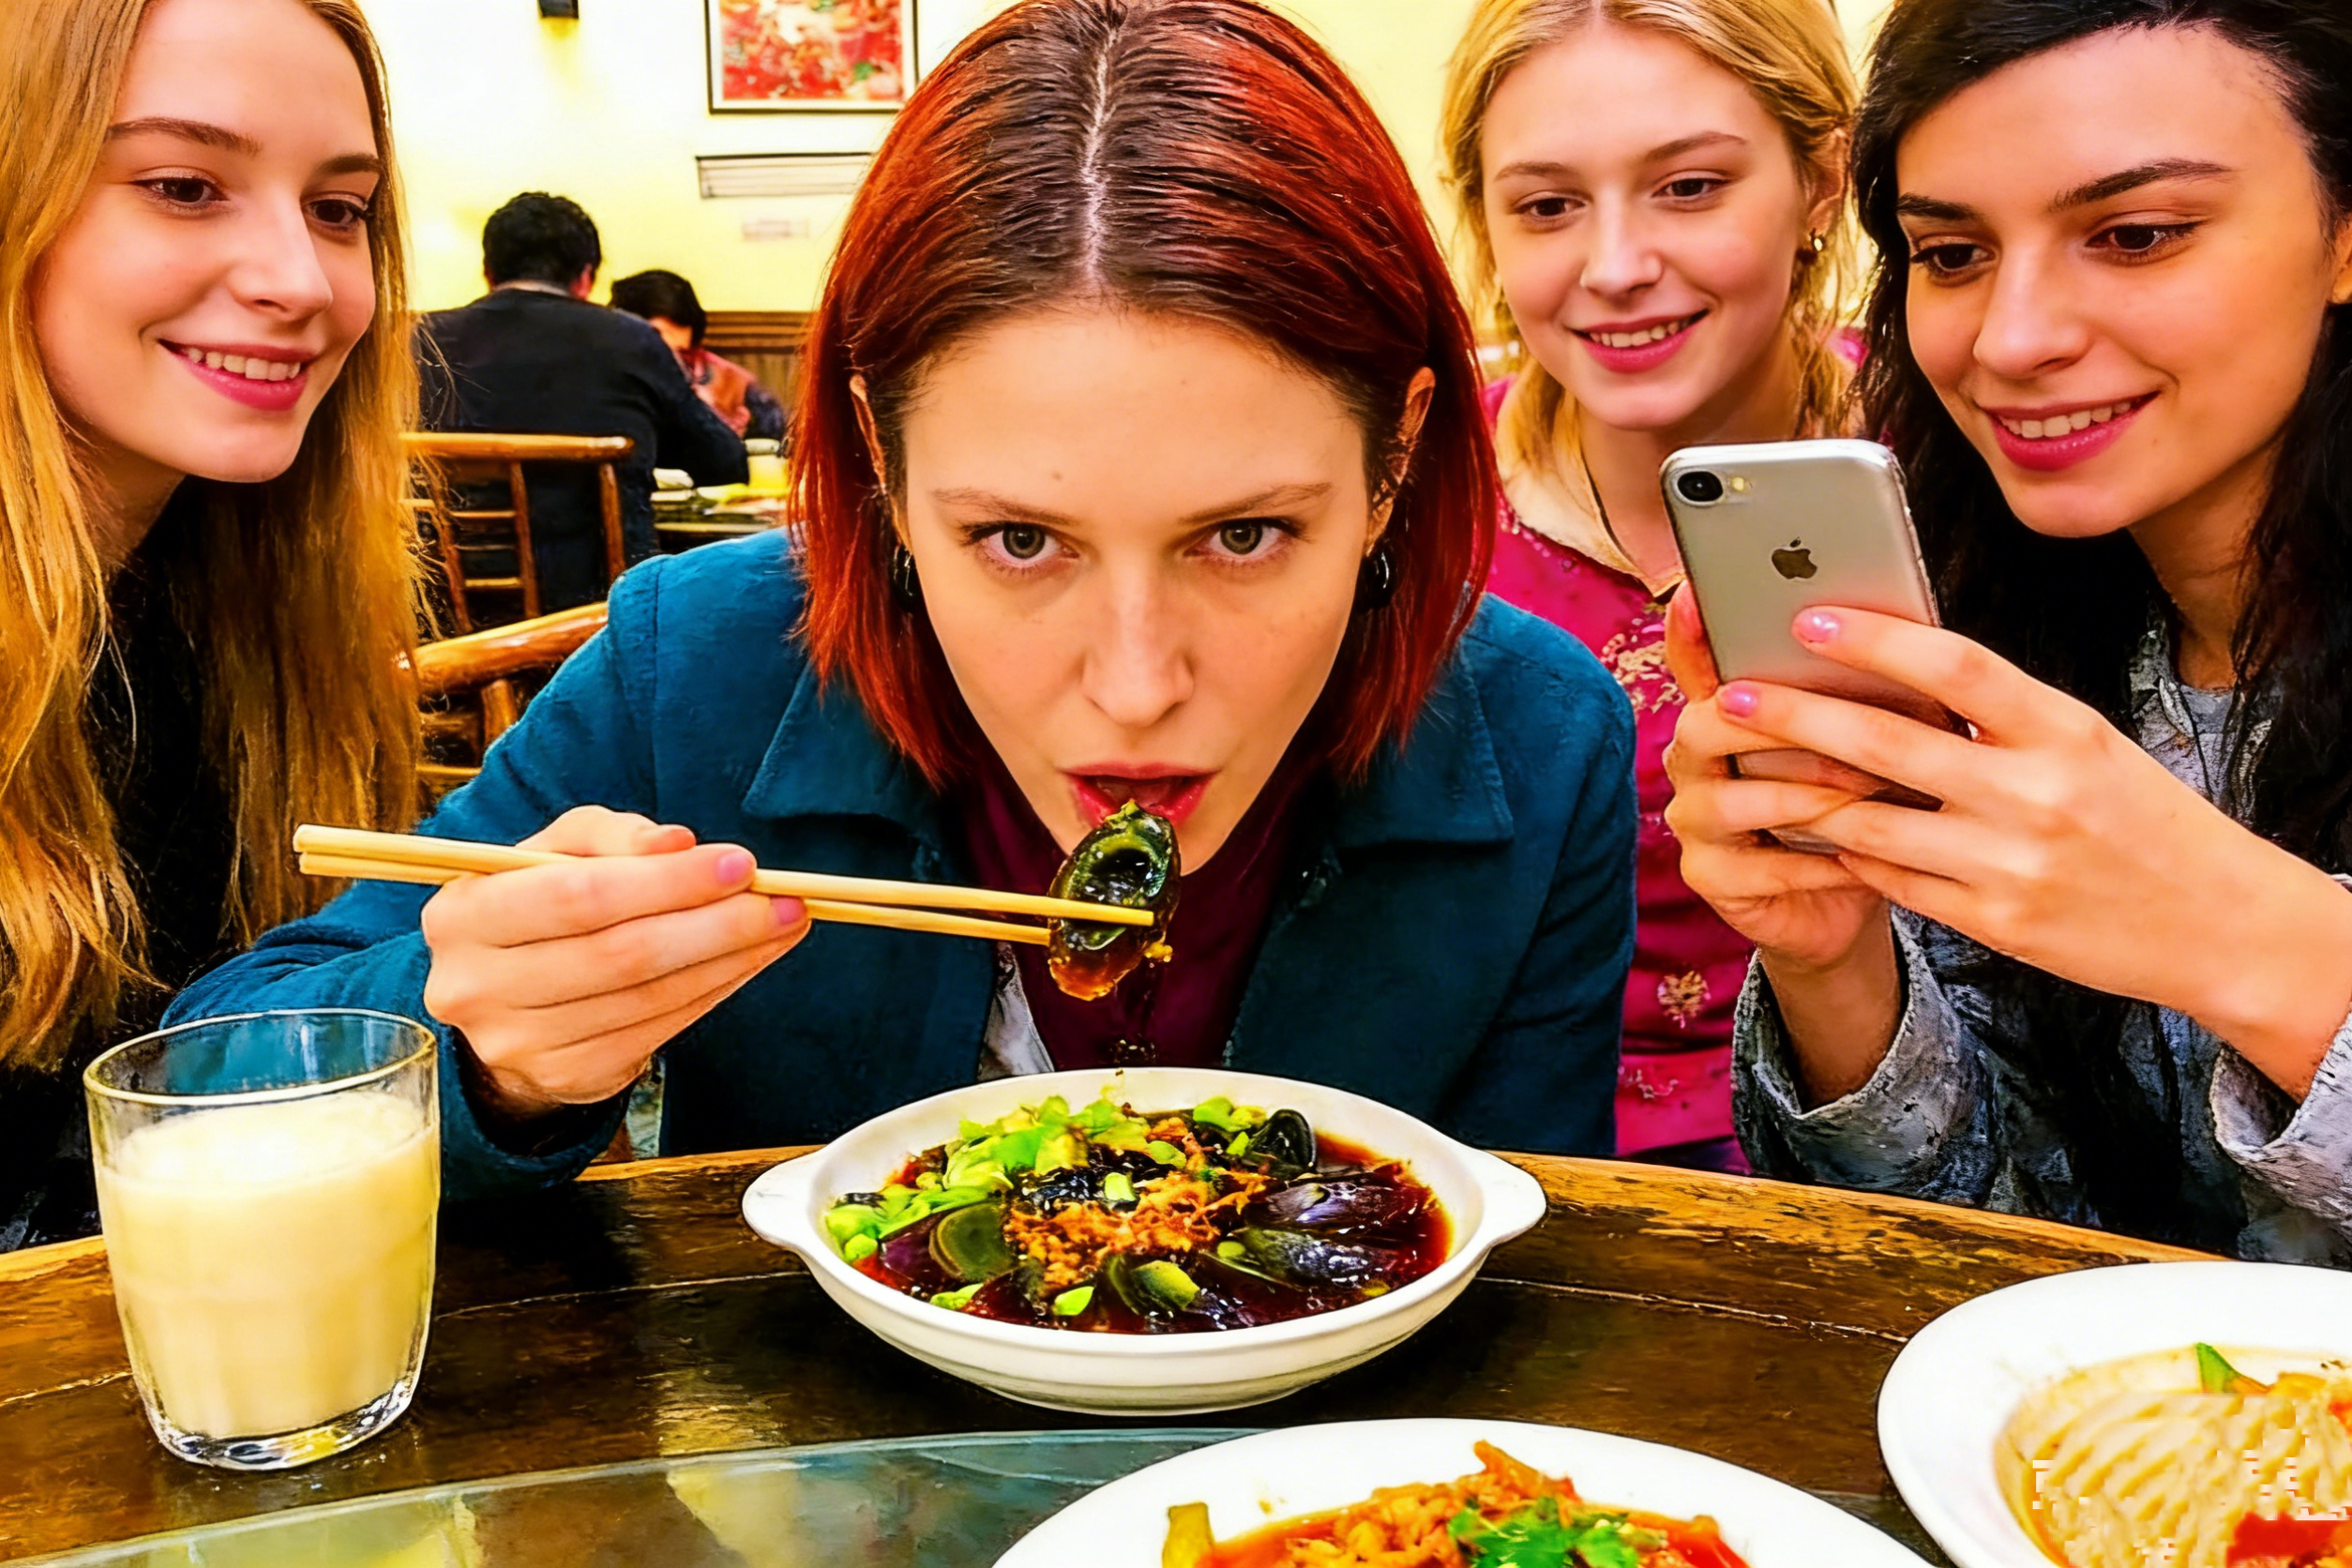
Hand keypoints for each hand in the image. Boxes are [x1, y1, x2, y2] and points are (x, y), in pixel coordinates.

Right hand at [420, 806, 809, 1118]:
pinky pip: (657, 1032)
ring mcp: (518, 1043)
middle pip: (620, 954)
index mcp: (462, 915)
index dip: (665, 882)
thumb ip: (609, 835)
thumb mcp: (553, 852)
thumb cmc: (537, 907)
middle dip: (715, 924)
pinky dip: (714, 992)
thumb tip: (677, 843)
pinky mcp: (565, 1077)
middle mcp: (476, 986)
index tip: (738, 864)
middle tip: (780, 900)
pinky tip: (748, 962)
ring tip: (782, 926)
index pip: (576, 896)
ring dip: (730, 960)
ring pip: (648, 998)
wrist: (504, 999)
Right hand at [1660, 588, 1887, 970]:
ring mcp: (1694, 818)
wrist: (1858, 890)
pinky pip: (1755, 866)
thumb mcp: (1874, 735)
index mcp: (1726, 709)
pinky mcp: (1708, 876)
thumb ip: (1863, 690)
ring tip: (1867, 795)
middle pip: (1704, 724)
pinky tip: (1860, 859)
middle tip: (1846, 726)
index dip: (1688, 628)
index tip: (1698, 592)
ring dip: (1806, 797)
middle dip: (1777, 724)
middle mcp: (1694, 759)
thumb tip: (1900, 632)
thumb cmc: (1868, 797)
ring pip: (1730, 799)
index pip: (1694, 658)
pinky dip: (1814, 862)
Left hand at [1724, 607, 2351, 1093]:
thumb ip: (2000, 712)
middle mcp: (2035, 793)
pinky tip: (1818, 830)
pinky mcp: (1993, 923)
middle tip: (1732, 696)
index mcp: (2064, 730)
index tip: (1806, 619)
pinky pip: (1892, 880)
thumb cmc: (2136, 814)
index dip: (1874, 640)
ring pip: (1870, 822)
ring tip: (1754, 768)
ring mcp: (2010, 864)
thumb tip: (1896, 664)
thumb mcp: (2085, 743)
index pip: (1955, 666)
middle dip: (1797, 716)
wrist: (2214, 921)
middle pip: (1888, 745)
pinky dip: (1848, 852)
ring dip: (1803, 795)